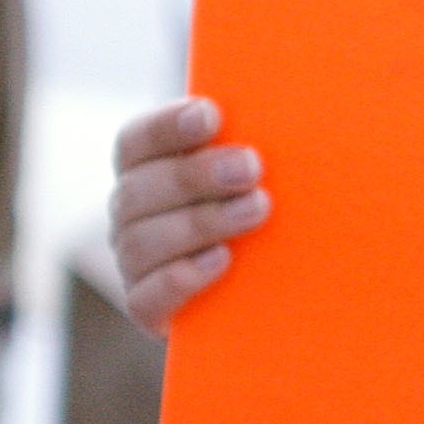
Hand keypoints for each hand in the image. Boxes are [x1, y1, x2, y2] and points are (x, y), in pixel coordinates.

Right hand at [110, 98, 268, 334]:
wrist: (259, 293)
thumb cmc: (255, 208)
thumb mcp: (251, 175)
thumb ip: (248, 147)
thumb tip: (294, 115)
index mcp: (145, 169)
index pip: (137, 141)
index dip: (167, 127)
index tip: (211, 116)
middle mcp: (129, 213)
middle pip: (139, 190)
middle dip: (196, 175)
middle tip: (251, 167)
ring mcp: (132, 261)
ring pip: (142, 241)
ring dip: (200, 222)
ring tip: (256, 210)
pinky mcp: (145, 308)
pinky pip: (145, 298)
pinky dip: (180, 278)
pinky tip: (222, 259)